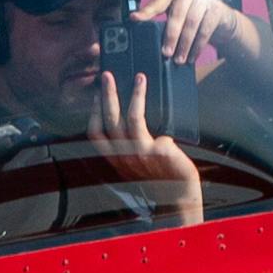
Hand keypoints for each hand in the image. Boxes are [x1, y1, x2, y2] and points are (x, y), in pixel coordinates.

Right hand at [82, 71, 202, 225]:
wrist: (178, 196)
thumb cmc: (159, 177)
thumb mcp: (136, 162)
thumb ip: (129, 144)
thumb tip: (127, 116)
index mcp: (116, 159)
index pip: (95, 133)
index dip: (94, 112)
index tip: (96, 95)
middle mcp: (125, 157)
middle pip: (110, 120)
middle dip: (108, 95)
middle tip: (107, 76)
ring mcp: (142, 154)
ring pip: (133, 118)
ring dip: (135, 95)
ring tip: (139, 79)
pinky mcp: (160, 153)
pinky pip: (160, 133)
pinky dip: (165, 126)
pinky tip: (170, 124)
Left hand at [138, 0, 254, 66]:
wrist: (221, 18)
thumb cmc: (193, 17)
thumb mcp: (176, 14)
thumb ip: (162, 20)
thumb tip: (143, 34)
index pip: (158, 2)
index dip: (146, 11)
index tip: (134, 18)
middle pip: (177, 14)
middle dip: (171, 35)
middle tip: (166, 53)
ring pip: (192, 23)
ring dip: (185, 45)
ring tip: (179, 59)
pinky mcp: (216, 10)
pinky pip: (205, 30)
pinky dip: (197, 47)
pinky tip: (192, 57)